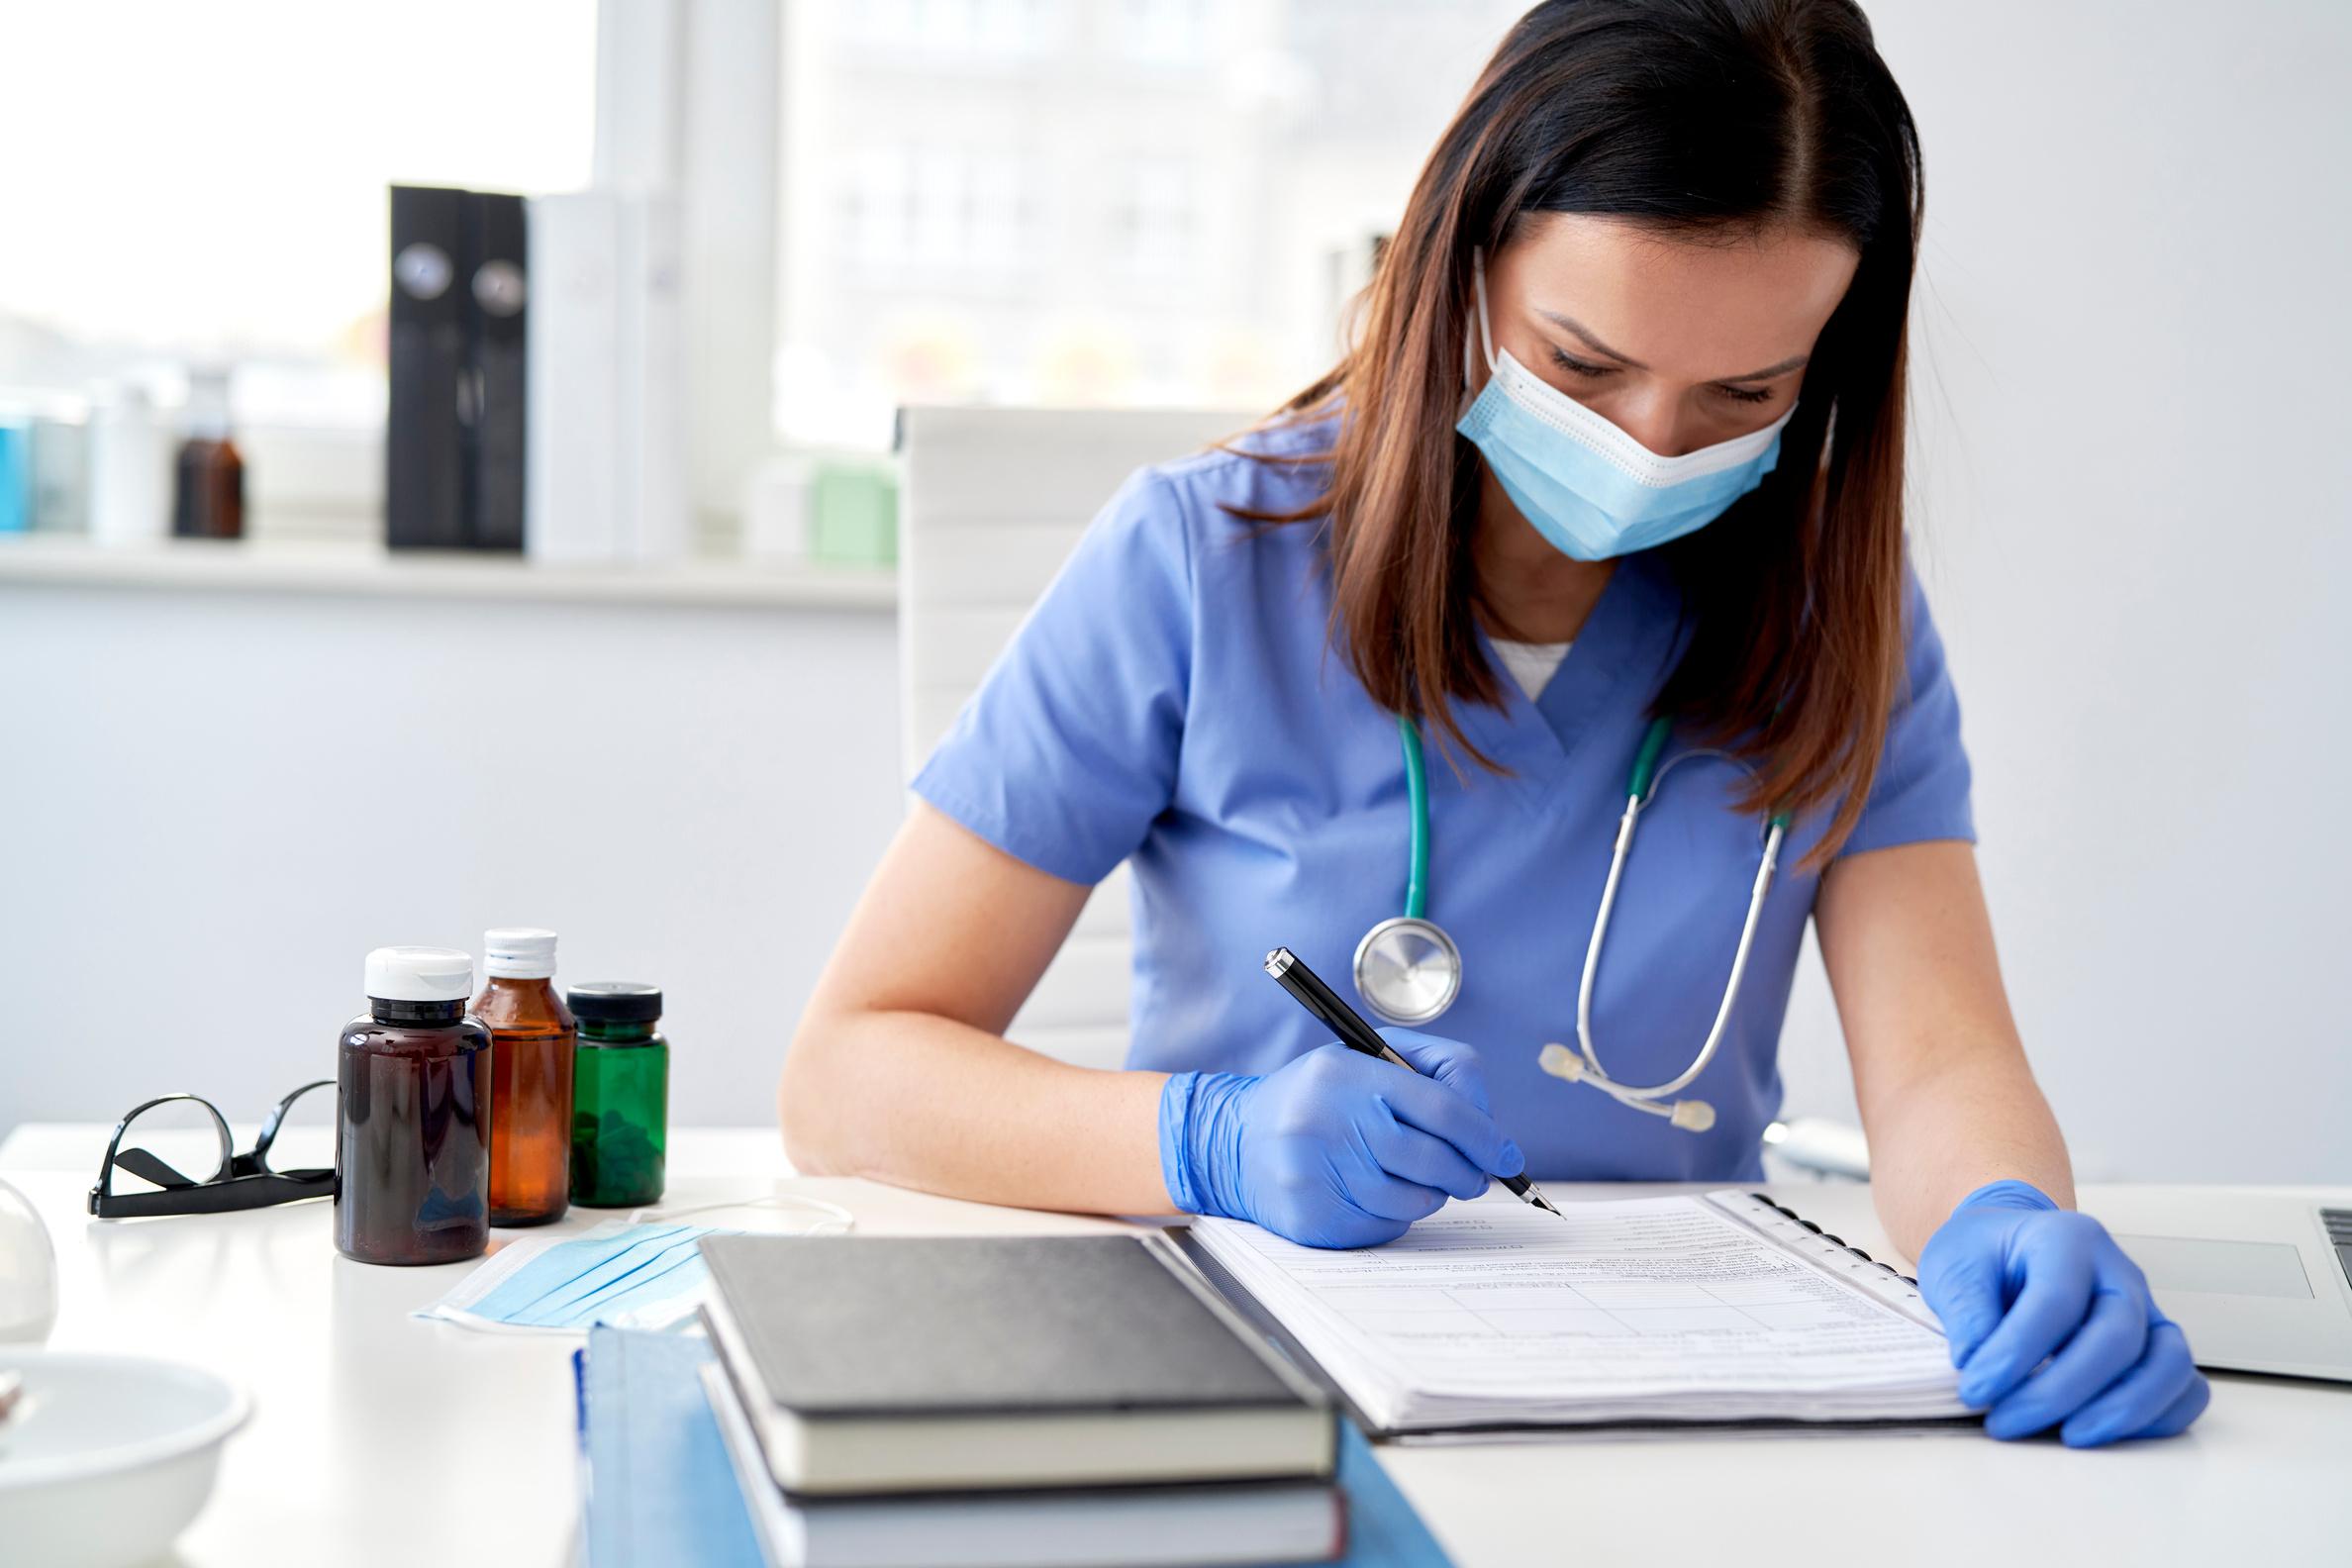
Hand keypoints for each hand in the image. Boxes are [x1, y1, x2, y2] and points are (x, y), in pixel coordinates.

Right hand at [1158, 1029, 1524, 1248]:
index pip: (1441, 1109)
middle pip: (1437, 1160)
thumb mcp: (1361, 1059)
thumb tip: (1489, 1128)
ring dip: (1432, 1193)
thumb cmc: (1315, 1098)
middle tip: (1475, 1173)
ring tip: (1411, 1174)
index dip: (1486, 1135)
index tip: (1507, 1154)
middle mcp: (1328, 1124)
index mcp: (1346, 1076)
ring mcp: (1319, 1177)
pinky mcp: (1316, 1220)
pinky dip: (1398, 1212)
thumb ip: (1431, 1073)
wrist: (1233, 1142)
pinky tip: (1375, 1191)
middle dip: (1470, 1171)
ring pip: (1417, 1199)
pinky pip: (1388, 1226)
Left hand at [1919, 1180, 2209, 1446]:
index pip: (2056, 1300)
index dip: (2017, 1353)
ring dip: (2122, 1410)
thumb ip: (1968, 1314)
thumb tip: (1980, 1366)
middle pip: (2118, 1336)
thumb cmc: (1984, 1255)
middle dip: (2062, 1391)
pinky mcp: (2156, 1345)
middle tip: (2006, 1421)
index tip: (1975, 1390)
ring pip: (2167, 1363)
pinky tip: (2106, 1433)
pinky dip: (2159, 1417)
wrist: (2008, 1246)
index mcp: (2067, 1239)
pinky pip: (2185, 1386)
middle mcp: (2118, 1272)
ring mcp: (2146, 1309)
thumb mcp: (1955, 1268)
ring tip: (2068, 1437)